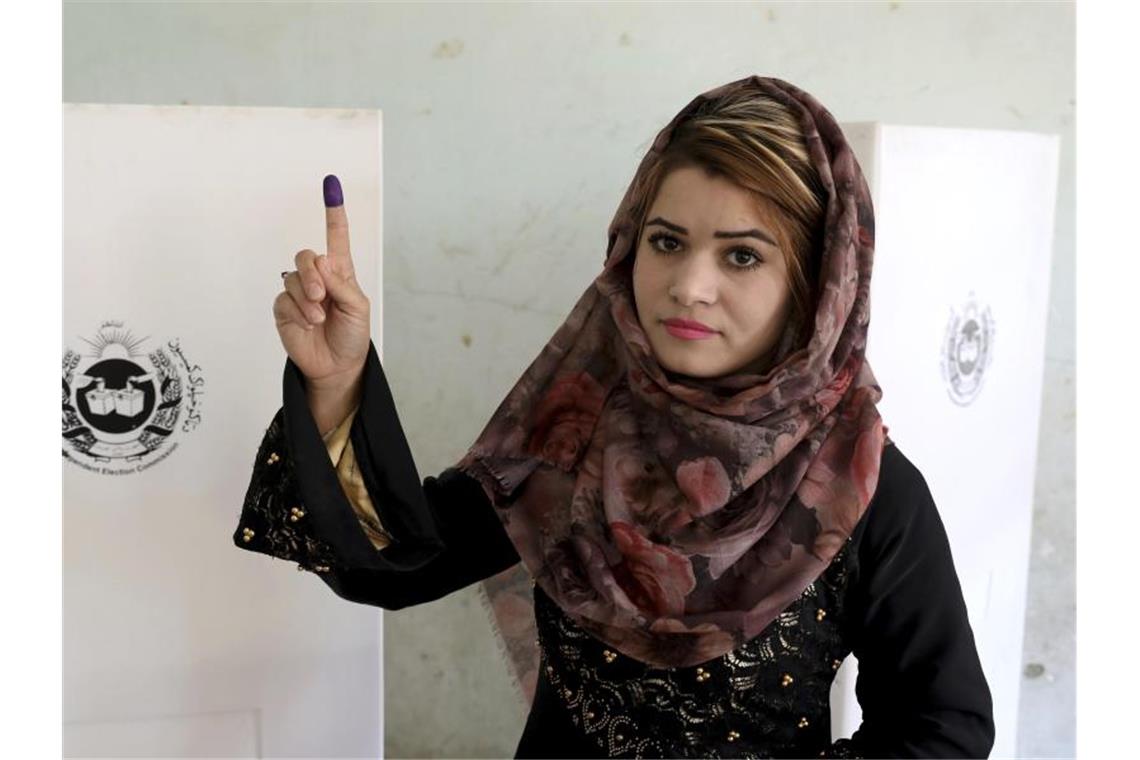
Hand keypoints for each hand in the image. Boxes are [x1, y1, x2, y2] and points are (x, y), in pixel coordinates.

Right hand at [273, 175, 370, 392]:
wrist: (337, 366)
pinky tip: (308, 323)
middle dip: (312, 272)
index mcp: (340, 273)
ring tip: (319, 317)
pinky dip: (298, 311)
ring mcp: (299, 293)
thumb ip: (342, 284)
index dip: (333, 212)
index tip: (331, 185)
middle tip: (321, 295)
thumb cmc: (352, 335)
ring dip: (307, 297)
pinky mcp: (284, 308)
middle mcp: (318, 278)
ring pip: (293, 277)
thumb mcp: (358, 309)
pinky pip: (284, 299)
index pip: (336, 237)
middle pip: (306, 255)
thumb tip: (323, 262)